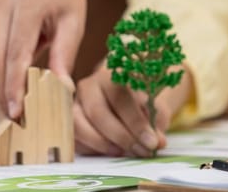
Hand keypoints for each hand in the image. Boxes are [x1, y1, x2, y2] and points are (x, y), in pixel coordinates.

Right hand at [0, 0, 84, 118]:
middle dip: (4, 93)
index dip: (15, 84)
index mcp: (28, 5)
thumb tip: (61, 88)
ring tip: (16, 110)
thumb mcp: (74, 20)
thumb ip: (65, 53)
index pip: (16, 52)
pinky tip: (10, 88)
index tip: (18, 112)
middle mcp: (0, 8)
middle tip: (18, 121)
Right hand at [74, 64, 193, 156]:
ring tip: (124, 152)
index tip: (152, 142)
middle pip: (98, 113)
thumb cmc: (141, 98)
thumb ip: (156, 121)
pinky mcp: (69, 122)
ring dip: (103, 144)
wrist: (126, 95)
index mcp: (111, 74)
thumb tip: (158, 142)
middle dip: (121, 136)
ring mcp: (75, 104)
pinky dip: (92, 149)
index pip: (120, 98)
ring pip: (79, 126)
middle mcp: (88, 86)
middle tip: (141, 151)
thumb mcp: (154, 104)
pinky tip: (111, 151)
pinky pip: (75, 139)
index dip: (136, 122)